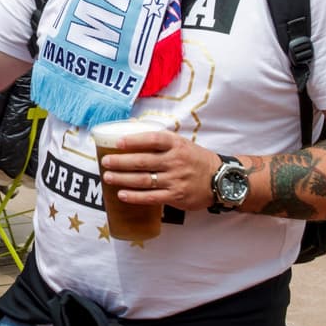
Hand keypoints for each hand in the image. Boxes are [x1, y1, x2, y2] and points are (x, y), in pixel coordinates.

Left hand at [99, 130, 219, 211]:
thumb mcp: (181, 143)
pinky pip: (151, 197)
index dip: (134, 141)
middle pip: (143, 161)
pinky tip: (122, 194)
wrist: (220, 179)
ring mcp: (175, 180)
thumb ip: (160, 140)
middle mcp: (175, 161)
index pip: (153, 140)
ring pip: (144, 180)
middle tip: (105, 162)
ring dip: (123, 179)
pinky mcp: (176, 196)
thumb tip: (132, 128)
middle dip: (121, 162)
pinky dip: (135, 196)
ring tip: (108, 177)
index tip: (117, 143)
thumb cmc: (195, 159)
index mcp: (176, 145)